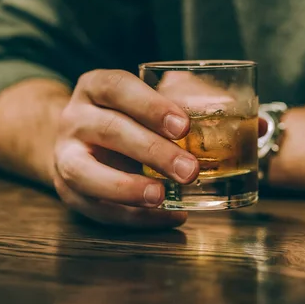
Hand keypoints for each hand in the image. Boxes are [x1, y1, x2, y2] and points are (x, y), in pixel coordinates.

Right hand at [53, 70, 199, 228]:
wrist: (78, 140)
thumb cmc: (125, 116)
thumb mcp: (146, 100)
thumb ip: (184, 102)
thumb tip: (239, 116)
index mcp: (94, 87)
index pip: (117, 87)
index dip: (150, 106)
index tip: (183, 126)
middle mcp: (75, 118)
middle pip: (109, 130)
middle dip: (151, 151)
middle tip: (189, 169)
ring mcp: (65, 156)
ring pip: (85, 173)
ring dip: (127, 188)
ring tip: (162, 196)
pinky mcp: (67, 191)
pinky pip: (96, 208)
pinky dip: (134, 216)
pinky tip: (168, 215)